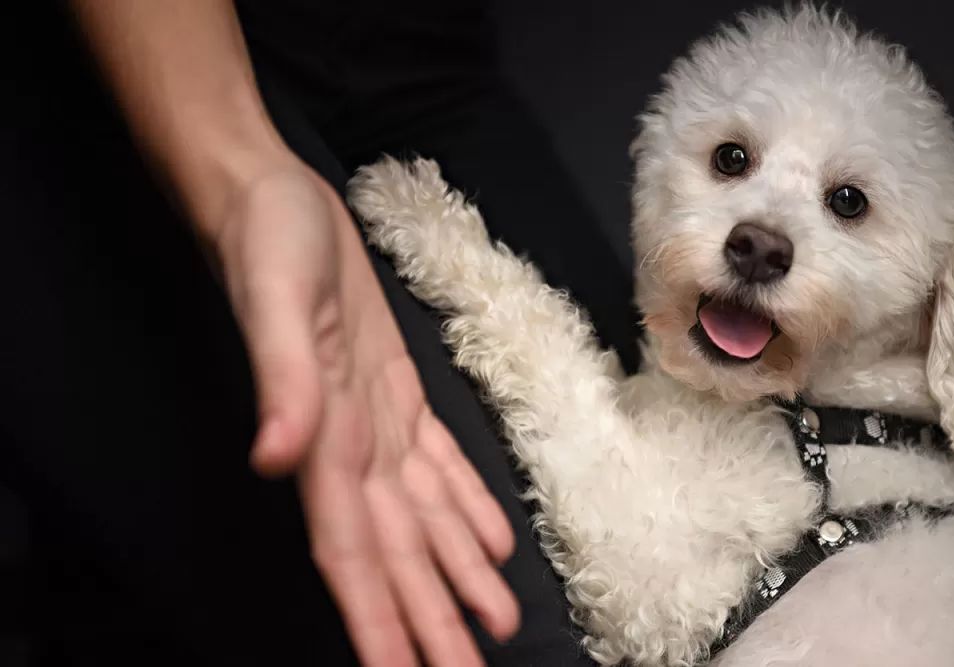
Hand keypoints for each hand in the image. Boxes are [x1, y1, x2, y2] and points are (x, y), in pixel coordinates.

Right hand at [212, 158, 519, 666]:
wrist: (274, 200)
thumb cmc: (268, 243)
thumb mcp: (275, 299)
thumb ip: (281, 380)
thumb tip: (275, 458)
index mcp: (323, 438)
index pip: (350, 549)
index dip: (375, 615)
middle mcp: (350, 446)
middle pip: (395, 552)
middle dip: (427, 619)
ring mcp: (375, 424)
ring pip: (422, 520)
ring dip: (453, 577)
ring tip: (490, 628)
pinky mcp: (396, 394)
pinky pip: (437, 467)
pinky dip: (462, 510)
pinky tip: (486, 544)